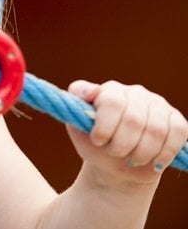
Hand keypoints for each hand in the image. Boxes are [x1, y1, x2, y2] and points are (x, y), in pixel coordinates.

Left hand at [67, 79, 187, 188]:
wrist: (117, 165)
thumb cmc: (95, 144)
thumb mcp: (77, 127)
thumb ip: (76, 104)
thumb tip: (92, 91)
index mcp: (109, 90)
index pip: (112, 102)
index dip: (105, 126)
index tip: (97, 141)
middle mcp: (134, 92)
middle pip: (134, 119)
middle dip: (122, 145)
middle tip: (114, 153)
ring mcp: (157, 104)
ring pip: (156, 130)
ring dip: (142, 153)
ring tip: (131, 159)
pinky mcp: (175, 119)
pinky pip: (178, 133)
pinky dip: (165, 153)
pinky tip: (154, 162)